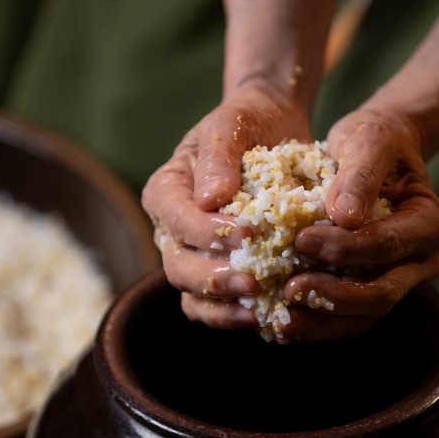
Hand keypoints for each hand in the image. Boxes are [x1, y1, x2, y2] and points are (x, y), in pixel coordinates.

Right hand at [141, 81, 312, 329]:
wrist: (272, 128)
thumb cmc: (246, 122)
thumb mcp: (230, 125)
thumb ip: (218, 156)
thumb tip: (208, 198)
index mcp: (166, 192)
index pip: (176, 221)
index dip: (206, 232)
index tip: (246, 233)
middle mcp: (172, 230)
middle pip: (178, 266)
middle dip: (214, 278)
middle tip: (254, 282)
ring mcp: (195, 255)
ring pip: (193, 295)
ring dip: (223, 307)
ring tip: (259, 308)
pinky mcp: (220, 272)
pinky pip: (216, 306)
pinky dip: (235, 315)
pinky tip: (267, 314)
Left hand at [273, 107, 438, 341]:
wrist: (373, 152)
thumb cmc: (373, 140)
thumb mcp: (369, 140)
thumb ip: (360, 173)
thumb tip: (343, 216)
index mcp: (430, 223)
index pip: (389, 245)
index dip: (346, 248)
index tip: (301, 239)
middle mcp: (420, 260)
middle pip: (382, 293)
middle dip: (334, 296)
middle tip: (289, 289)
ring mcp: (397, 281)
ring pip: (363, 317)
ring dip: (321, 321)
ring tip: (280, 319)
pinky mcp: (368, 292)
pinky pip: (345, 319)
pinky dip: (315, 323)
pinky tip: (280, 323)